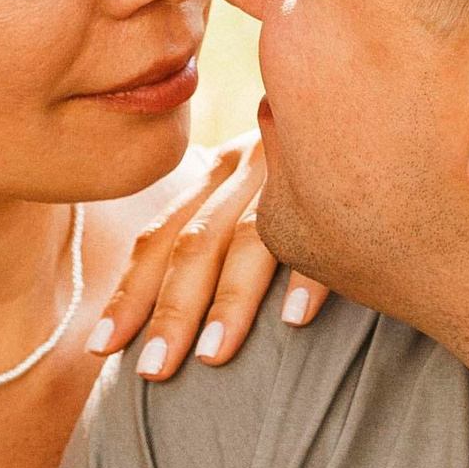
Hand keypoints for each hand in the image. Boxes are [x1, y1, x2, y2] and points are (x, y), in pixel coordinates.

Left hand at [92, 129, 324, 380]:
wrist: (367, 95)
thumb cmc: (309, 158)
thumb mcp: (254, 178)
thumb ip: (220, 220)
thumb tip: (174, 291)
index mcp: (214, 176)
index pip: (160, 238)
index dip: (129, 293)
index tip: (101, 349)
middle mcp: (244, 170)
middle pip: (194, 244)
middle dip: (168, 310)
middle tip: (150, 372)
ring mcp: (292, 172)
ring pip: (249, 239)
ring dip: (228, 302)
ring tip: (210, 356)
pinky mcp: (346, 179)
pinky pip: (327, 229)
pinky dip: (308, 273)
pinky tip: (295, 320)